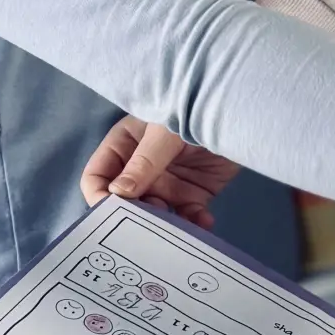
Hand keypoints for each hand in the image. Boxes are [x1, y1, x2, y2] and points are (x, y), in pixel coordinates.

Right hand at [80, 116, 239, 229]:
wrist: (238, 112)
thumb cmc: (193, 109)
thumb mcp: (165, 133)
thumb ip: (143, 162)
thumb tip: (118, 194)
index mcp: (124, 147)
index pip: (97, 177)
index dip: (100, 198)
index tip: (114, 215)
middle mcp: (141, 169)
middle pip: (126, 203)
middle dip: (135, 217)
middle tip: (151, 222)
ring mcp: (168, 183)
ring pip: (156, 216)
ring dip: (165, 226)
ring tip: (179, 226)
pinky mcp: (194, 195)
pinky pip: (188, 218)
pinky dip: (194, 224)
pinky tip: (204, 221)